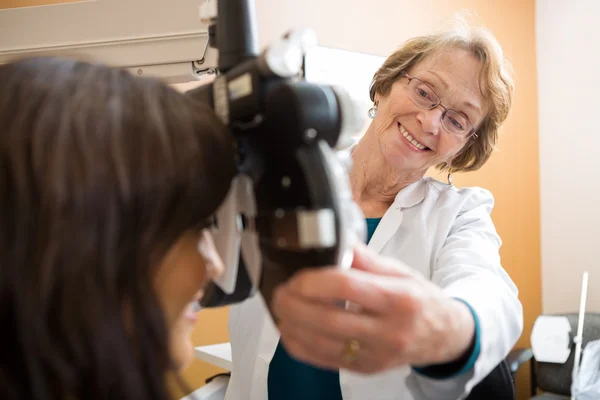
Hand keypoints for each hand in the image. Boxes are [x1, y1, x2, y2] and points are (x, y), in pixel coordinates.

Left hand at [271, 243, 474, 373]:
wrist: (444, 337)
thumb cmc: (421, 301)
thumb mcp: (401, 271)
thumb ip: (366, 259)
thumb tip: (335, 242)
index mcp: (399, 299)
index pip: (348, 287)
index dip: (315, 281)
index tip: (298, 276)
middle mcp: (388, 331)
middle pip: (328, 319)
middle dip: (295, 304)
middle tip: (281, 292)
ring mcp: (376, 355)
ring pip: (321, 344)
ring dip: (292, 325)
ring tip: (281, 308)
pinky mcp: (365, 369)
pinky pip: (323, 360)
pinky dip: (300, 345)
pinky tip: (291, 329)